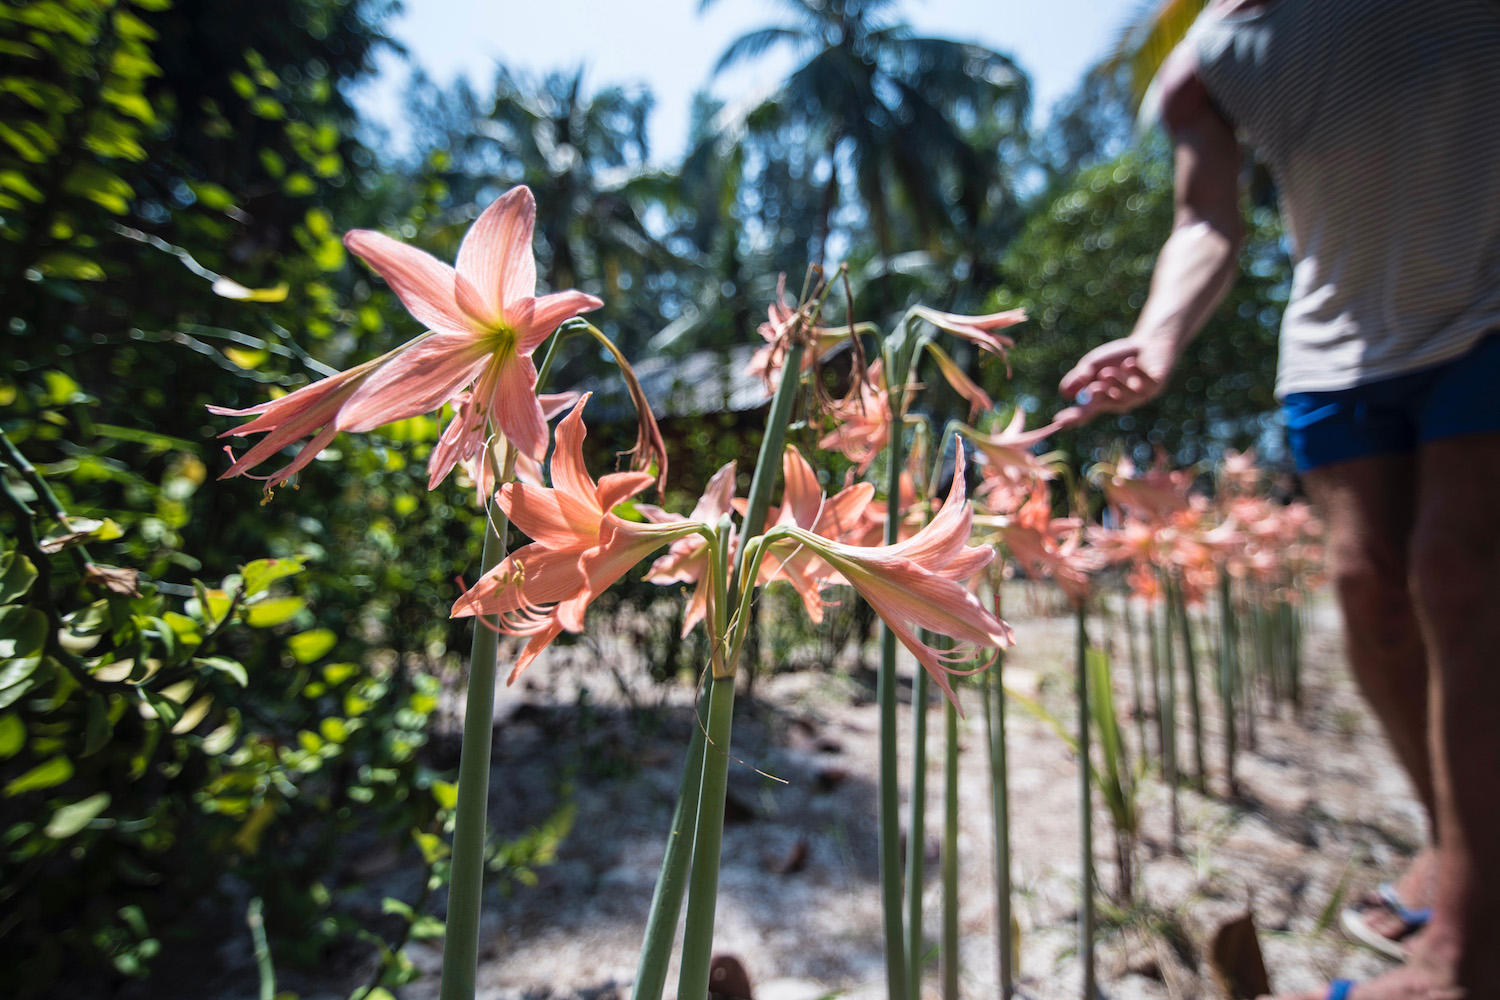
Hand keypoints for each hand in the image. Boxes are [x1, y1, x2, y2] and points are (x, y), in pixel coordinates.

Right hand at [1054, 335, 1177, 428]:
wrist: (1147, 345)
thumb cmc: (1118, 357)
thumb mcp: (1093, 364)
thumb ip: (1080, 377)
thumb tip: (1064, 393)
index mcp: (1102, 399)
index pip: (1085, 412)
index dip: (1072, 418)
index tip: (1058, 422)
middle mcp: (1120, 402)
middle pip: (1105, 403)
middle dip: (1099, 395)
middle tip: (1094, 388)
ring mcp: (1138, 397)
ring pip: (1125, 395)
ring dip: (1116, 382)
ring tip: (1109, 371)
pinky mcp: (1154, 387)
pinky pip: (1143, 384)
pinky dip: (1135, 373)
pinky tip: (1131, 363)